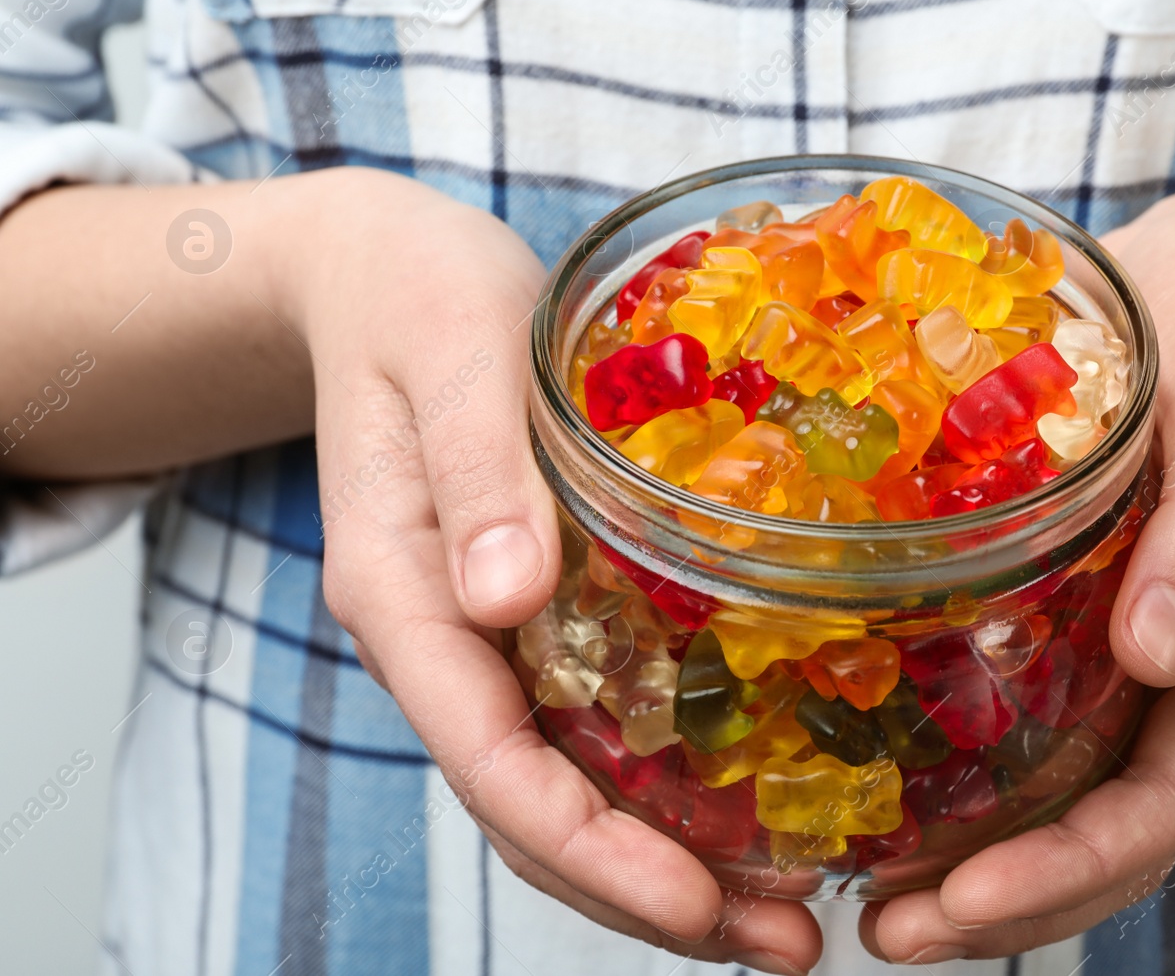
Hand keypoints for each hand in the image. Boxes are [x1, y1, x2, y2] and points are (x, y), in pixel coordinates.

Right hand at [274, 168, 821, 973]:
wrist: (379, 275)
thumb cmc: (412, 298)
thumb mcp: (450, 354)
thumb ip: (475, 468)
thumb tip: (505, 600)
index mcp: (403, 593)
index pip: (492, 763)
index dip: (595, 852)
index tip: (701, 905)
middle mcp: (442, 637)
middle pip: (534, 810)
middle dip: (650, 896)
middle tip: (786, 945)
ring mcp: (482, 633)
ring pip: (562, 788)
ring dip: (665, 865)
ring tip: (786, 915)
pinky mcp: (528, 609)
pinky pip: (586, 727)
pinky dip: (659, 789)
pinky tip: (746, 806)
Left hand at [860, 172, 1174, 961]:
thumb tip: (1159, 655)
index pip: (1171, 796)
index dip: (1073, 868)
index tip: (962, 904)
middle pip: (1117, 827)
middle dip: (1013, 901)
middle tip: (887, 934)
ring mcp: (1144, 643)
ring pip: (1078, 794)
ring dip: (989, 864)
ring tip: (878, 900)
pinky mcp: (1090, 607)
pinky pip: (1046, 724)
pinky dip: (983, 783)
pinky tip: (898, 792)